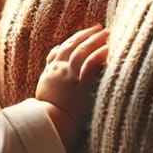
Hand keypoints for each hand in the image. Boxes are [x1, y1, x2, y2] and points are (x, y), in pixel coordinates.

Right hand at [35, 24, 107, 146]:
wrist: (50, 124)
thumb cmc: (48, 111)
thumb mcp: (45, 87)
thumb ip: (50, 72)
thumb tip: (55, 60)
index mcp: (51, 70)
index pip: (63, 48)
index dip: (75, 38)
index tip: (87, 32)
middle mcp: (60, 69)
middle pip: (73, 45)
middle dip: (87, 35)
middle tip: (101, 28)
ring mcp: (70, 75)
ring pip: (82, 51)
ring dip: (95, 40)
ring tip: (108, 34)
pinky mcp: (80, 84)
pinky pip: (90, 64)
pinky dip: (98, 54)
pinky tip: (108, 49)